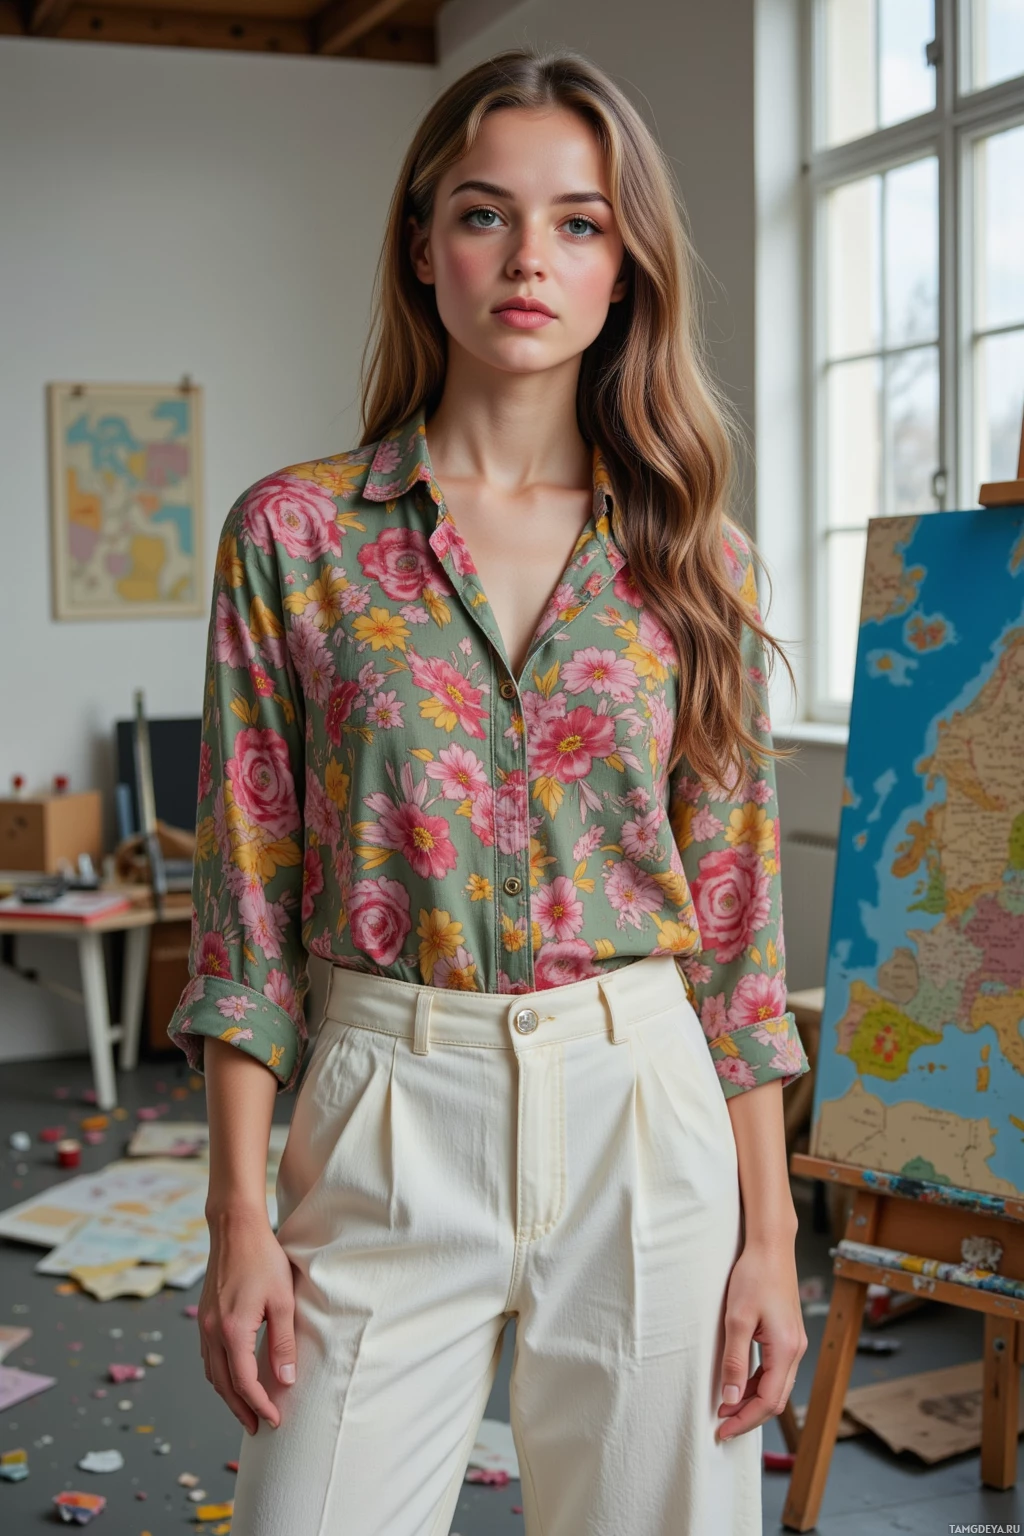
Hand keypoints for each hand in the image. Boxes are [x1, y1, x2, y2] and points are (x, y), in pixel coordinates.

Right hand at [198, 1205, 296, 1433]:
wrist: (235, 1227)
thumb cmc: (263, 1258)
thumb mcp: (282, 1301)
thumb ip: (283, 1344)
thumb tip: (286, 1381)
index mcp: (233, 1330)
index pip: (244, 1383)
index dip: (260, 1405)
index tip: (274, 1421)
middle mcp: (213, 1331)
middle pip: (223, 1385)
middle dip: (240, 1410)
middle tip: (258, 1428)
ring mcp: (204, 1323)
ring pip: (212, 1373)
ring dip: (228, 1395)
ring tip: (246, 1409)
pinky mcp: (204, 1316)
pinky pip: (208, 1356)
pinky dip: (220, 1374)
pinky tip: (232, 1377)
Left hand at [715, 1234, 806, 1440]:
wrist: (771, 1247)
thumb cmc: (754, 1276)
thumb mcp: (737, 1319)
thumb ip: (735, 1361)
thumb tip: (730, 1399)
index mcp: (786, 1349)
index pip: (769, 1401)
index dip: (745, 1419)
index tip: (722, 1429)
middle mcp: (796, 1350)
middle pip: (776, 1400)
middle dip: (749, 1416)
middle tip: (722, 1425)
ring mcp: (795, 1343)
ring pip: (777, 1386)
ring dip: (753, 1400)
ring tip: (726, 1407)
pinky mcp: (789, 1336)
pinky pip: (776, 1371)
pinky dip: (758, 1383)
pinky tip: (740, 1384)